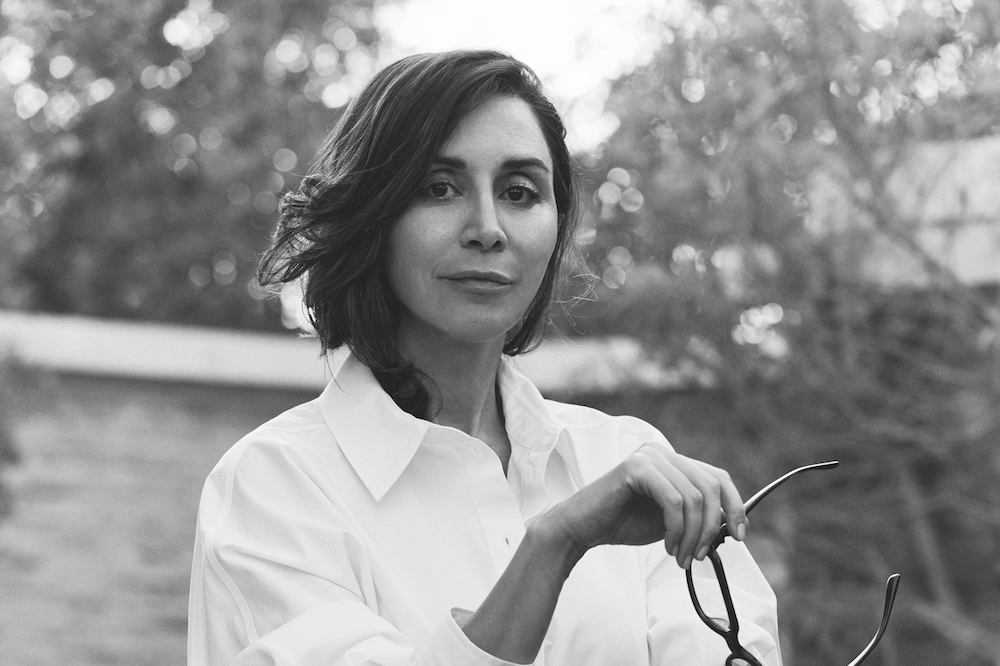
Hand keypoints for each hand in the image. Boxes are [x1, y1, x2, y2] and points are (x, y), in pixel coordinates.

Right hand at [542, 442, 747, 569]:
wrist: (582, 528)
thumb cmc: (623, 523)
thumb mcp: (670, 520)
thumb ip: (697, 515)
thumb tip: (732, 526)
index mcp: (673, 461)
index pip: (718, 477)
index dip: (735, 506)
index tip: (741, 536)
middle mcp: (662, 452)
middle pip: (711, 486)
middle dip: (711, 527)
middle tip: (699, 556)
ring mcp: (649, 456)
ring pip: (695, 497)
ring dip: (693, 535)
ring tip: (680, 556)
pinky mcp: (636, 467)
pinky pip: (673, 501)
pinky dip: (676, 529)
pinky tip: (667, 546)